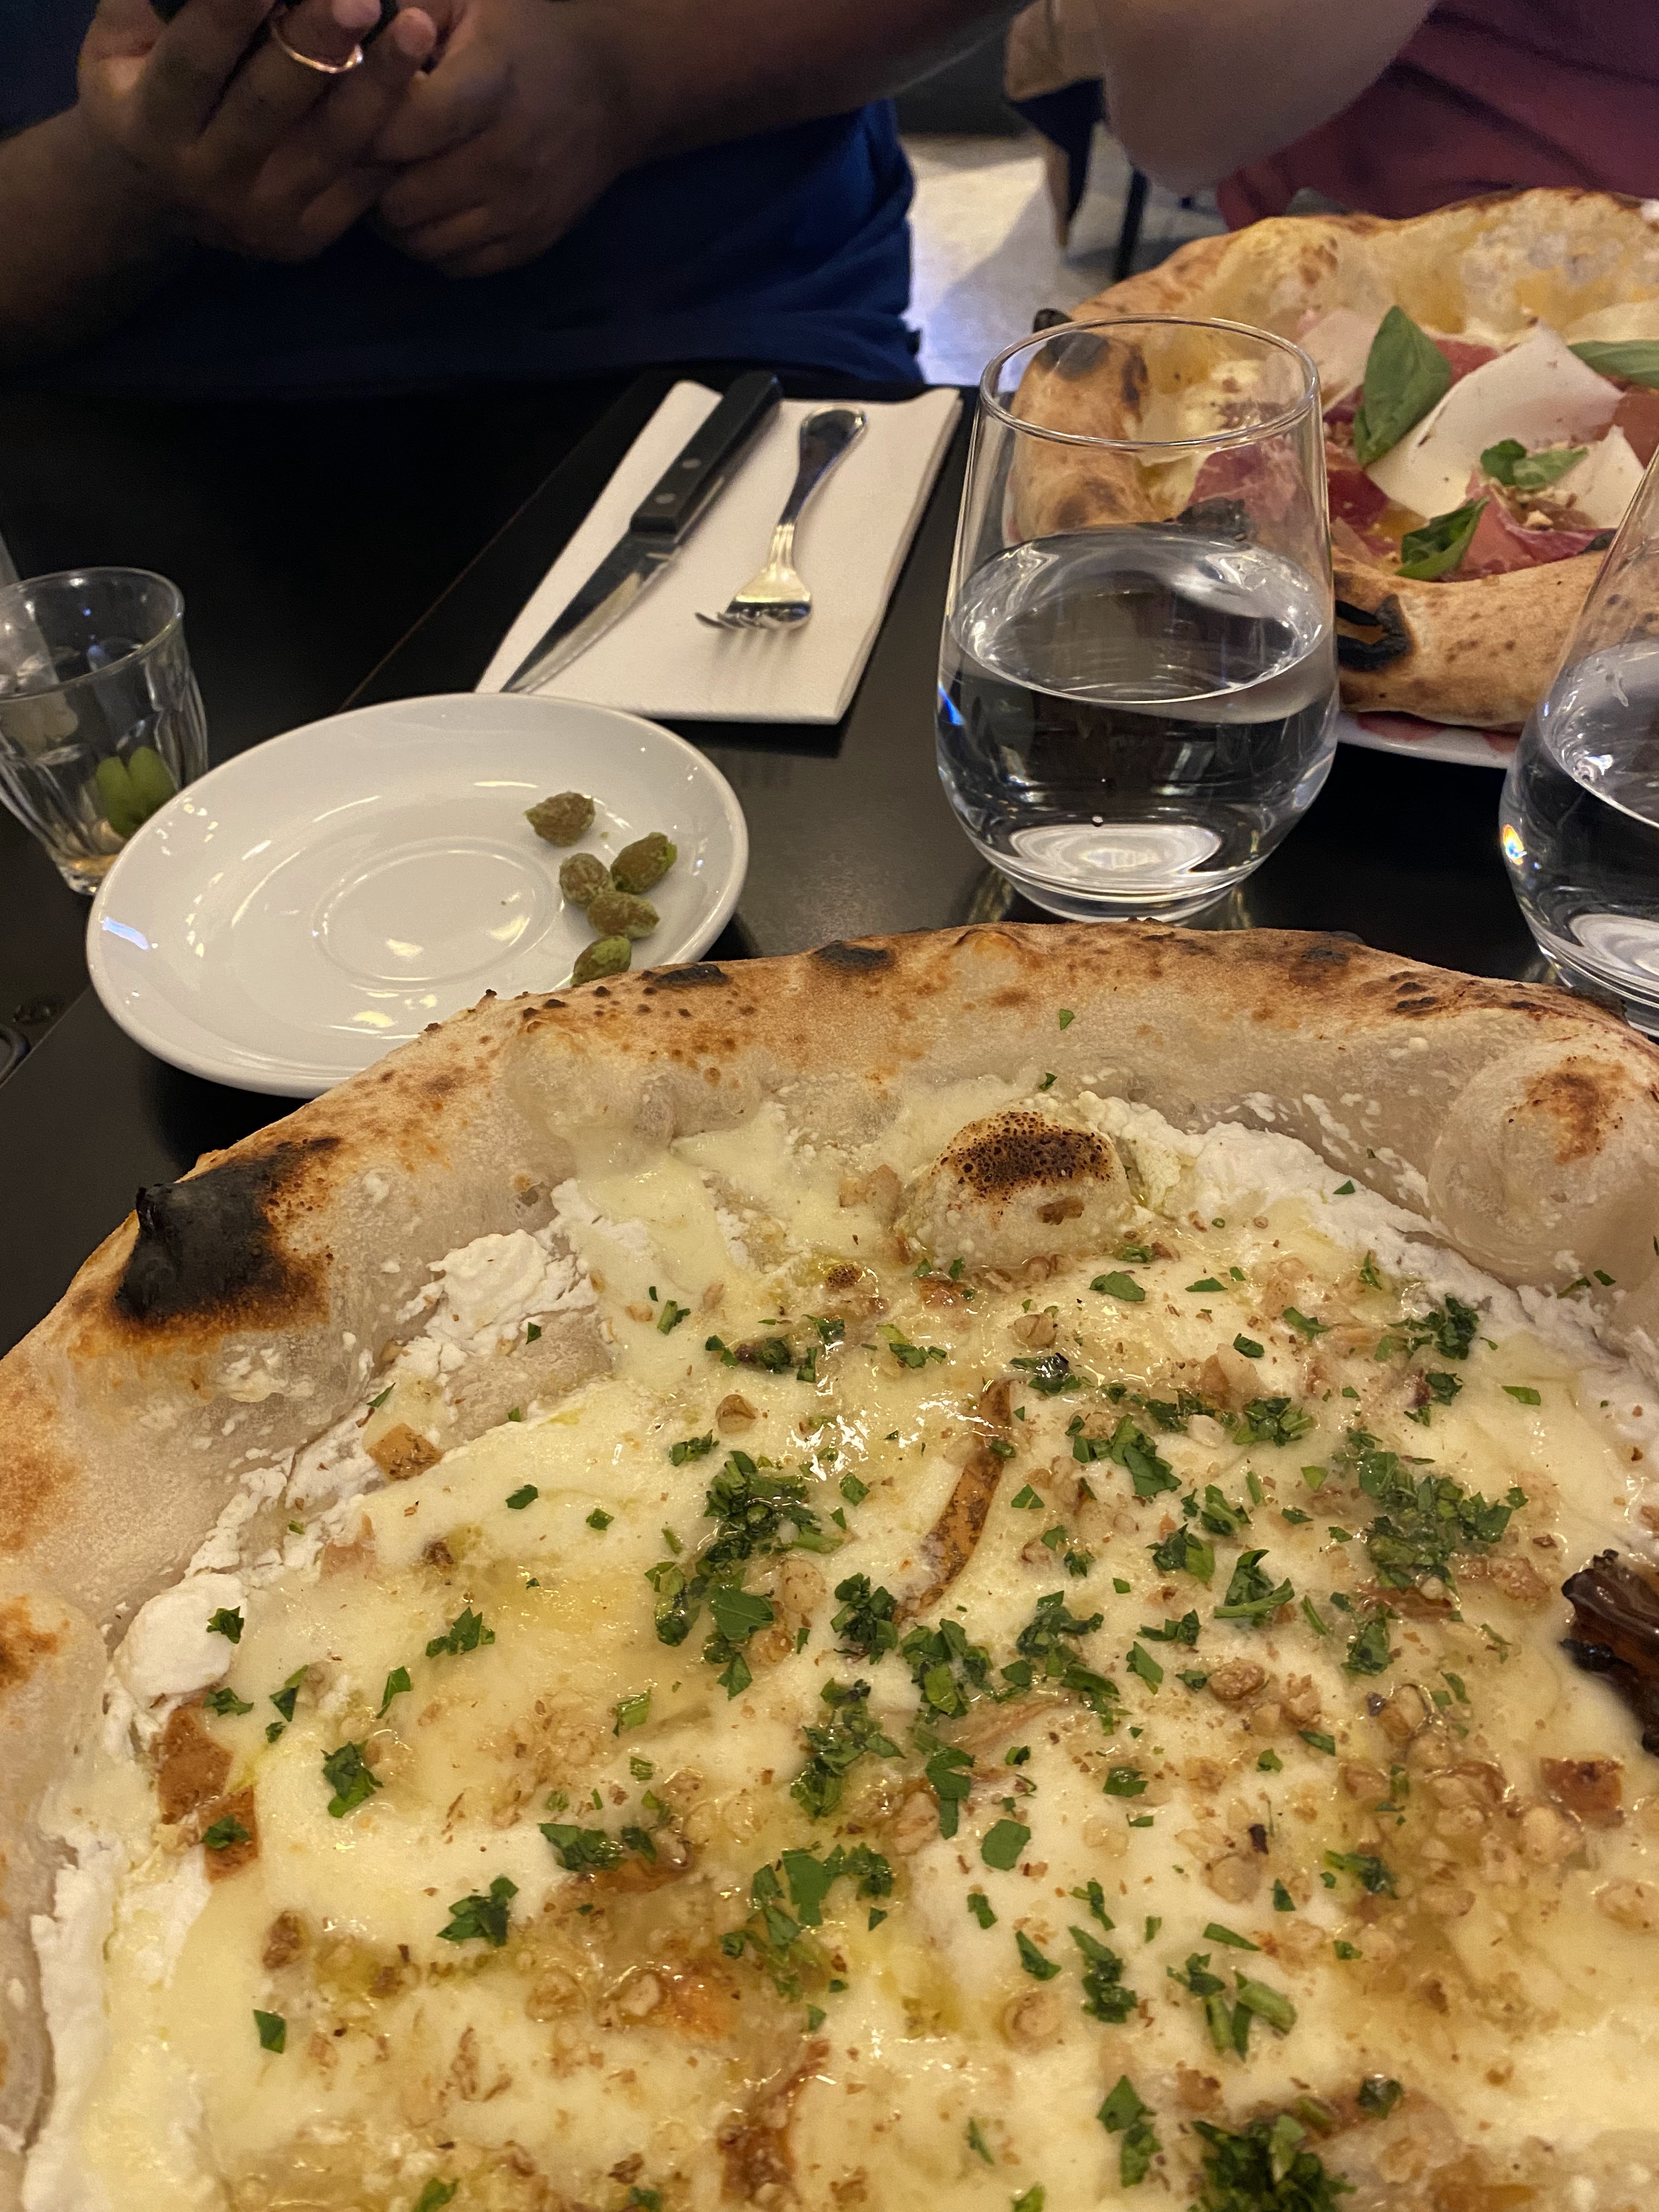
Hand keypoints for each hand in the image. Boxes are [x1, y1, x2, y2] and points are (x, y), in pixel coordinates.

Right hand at [78, 0, 441, 262]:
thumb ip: (160, 0)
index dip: (229, 15)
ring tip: (415, 31)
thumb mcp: (121, 45)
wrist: (152, 203)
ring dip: (378, 87)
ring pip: (328, 147)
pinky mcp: (305, 238)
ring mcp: (261, 215)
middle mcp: (207, 178)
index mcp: (150, 124)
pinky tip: (426, 85)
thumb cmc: (138, 93)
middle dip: (318, 46)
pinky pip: (358, 183)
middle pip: (271, 105)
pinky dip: (392, 133)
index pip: (196, 62)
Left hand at [372, 0, 646, 277]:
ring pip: (425, 243)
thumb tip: (339, 36)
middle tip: (364, 159)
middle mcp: (505, 159)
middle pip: (403, 200)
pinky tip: (430, 211)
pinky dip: (434, 244)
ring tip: (393, 185)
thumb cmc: (527, 32)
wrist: (616, 85)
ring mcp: (521, 209)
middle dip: (372, 183)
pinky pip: (459, 265)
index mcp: (486, 89)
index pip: (397, 133)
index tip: (348, 118)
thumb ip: (406, 12)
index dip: (359, 130)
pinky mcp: (532, 241)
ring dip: (398, 221)